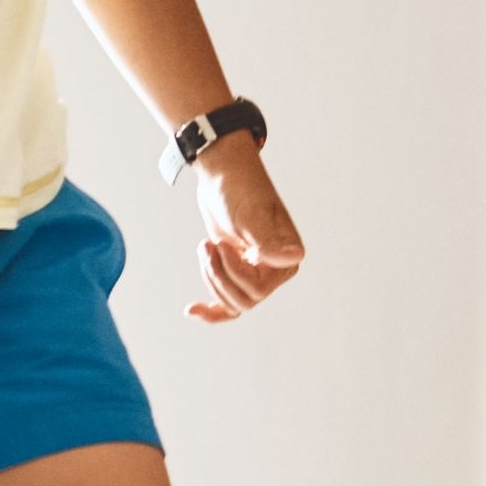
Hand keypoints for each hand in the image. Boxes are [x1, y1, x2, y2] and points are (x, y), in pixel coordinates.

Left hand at [188, 140, 303, 323]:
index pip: (260, 289)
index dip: (235, 272)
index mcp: (287, 257)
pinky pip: (229, 304)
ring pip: (233, 302)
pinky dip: (211, 311)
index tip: (221, 244)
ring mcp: (257, 272)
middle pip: (245, 300)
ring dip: (211, 279)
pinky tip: (192, 310)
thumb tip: (294, 258)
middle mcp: (276, 269)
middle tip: (207, 245)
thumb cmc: (240, 188)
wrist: (222, 174)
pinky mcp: (237, 271)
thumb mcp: (250, 214)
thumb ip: (268, 241)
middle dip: (219, 276)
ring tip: (204, 247)